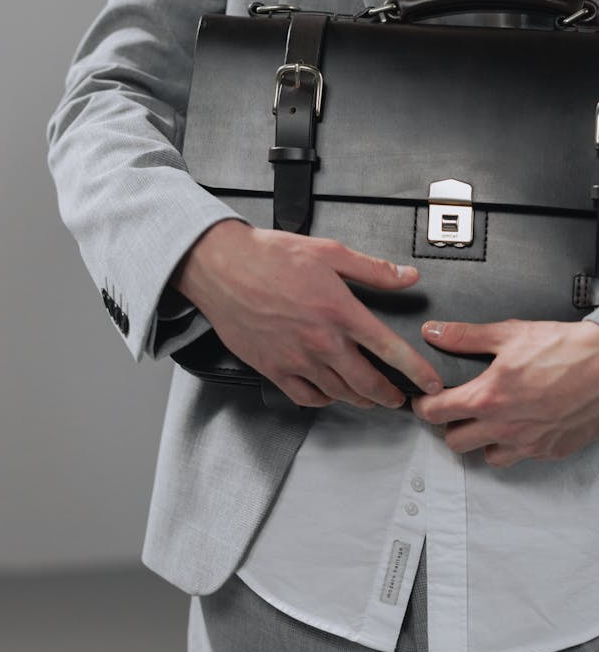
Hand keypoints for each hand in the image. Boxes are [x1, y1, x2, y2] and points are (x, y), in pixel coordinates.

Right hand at [174, 220, 442, 407]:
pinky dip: (323, 399)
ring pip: (339, 394)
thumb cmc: (269, 256)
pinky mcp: (273, 368)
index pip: (390, 349)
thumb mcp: (328, 251)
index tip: (429, 382)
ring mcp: (296, 358)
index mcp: (339, 311)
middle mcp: (321, 340)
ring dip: (360, 399)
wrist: (222, 267)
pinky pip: (306, 397)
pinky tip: (329, 392)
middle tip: (399, 397)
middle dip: (389, 395)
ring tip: (369, 397)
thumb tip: (406, 277)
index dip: (416, 370)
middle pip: (367, 383)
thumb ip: (372, 269)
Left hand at [412, 318, 598, 465]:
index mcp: (488, 398)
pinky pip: (518, 457)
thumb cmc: (566, 351)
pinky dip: (511, 445)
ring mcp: (528, 444)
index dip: (423, 404)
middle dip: (448, 425)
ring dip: (480, 439)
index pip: (435, 413)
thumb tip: (434, 332)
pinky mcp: (549, 451)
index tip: (425, 398)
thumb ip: (465, 336)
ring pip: (485, 456)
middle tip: (454, 407)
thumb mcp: (510, 334)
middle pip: (454, 442)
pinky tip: (517, 423)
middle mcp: (505, 427)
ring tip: (486, 418)